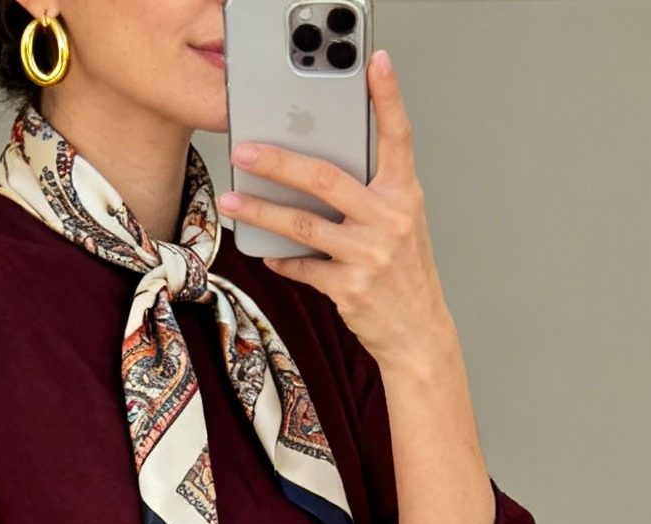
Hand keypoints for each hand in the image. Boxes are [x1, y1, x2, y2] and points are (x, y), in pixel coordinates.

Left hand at [219, 51, 453, 377]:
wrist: (419, 334)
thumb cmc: (404, 273)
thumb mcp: (400, 224)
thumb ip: (370, 193)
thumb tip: (316, 169)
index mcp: (404, 195)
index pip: (398, 137)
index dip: (388, 97)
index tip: (376, 62)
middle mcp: (390, 220)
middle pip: (325, 178)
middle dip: (278, 163)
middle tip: (244, 151)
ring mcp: (370, 255)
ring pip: (303, 225)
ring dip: (261, 212)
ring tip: (231, 202)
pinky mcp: (350, 288)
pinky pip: (303, 267)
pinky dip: (282, 259)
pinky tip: (266, 251)